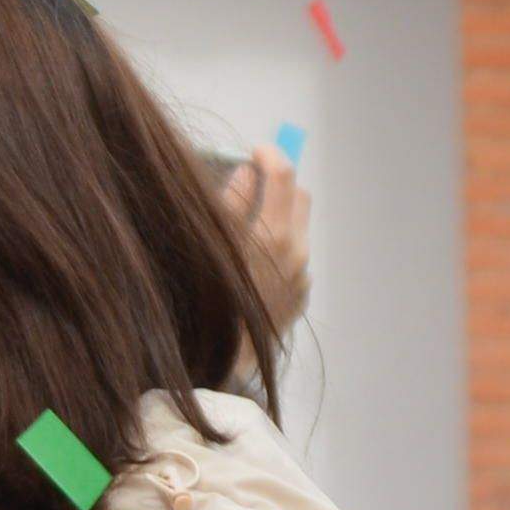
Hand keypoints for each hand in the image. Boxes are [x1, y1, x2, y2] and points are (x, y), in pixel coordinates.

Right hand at [219, 154, 313, 331]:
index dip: (270, 154)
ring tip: (248, 228)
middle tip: (254, 182)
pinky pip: (295, 257)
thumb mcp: (212, 242)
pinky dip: (279, 247)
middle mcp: (297, 252)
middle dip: (280, 183)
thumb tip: (248, 171)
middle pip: (300, 196)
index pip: (282, 175)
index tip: (256, 150)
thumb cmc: (206, 296)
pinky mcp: (302, 293)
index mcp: (273, 235)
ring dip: (279, 217)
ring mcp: (303, 275)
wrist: (225, 359)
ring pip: (298, 228)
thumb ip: (232, 202)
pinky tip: (253, 264)